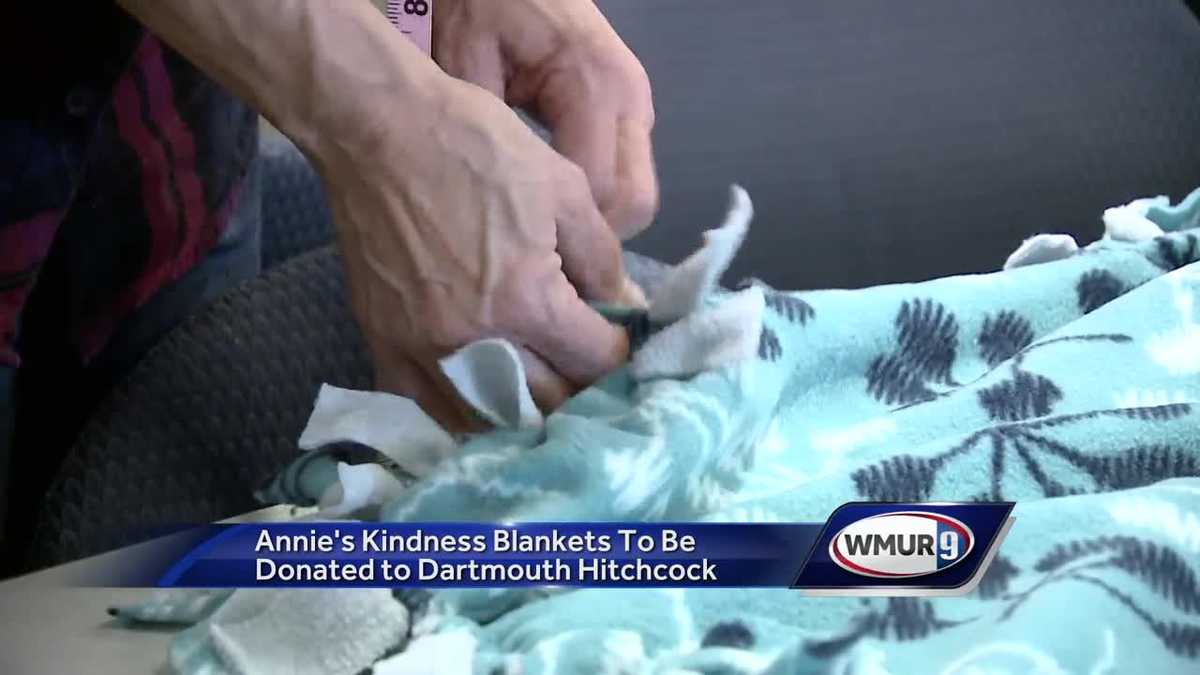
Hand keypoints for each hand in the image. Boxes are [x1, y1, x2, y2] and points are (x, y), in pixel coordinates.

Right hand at [318, 75, 640, 429]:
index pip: (594, 360)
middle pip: (548, 401)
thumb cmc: (476, 148)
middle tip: (586, 365)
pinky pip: (427, 408)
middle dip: (578, 387)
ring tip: (540, 389)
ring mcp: (423, 350)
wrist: (377, 130)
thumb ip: (602, 258)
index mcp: (528, 300)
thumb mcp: (563, 188)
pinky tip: (480, 397)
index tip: (617, 335)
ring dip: (523, 412)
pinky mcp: (383, 345)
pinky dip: (461, 413)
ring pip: (487, 419)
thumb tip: (625, 308)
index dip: (618, 350)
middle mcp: (476, 340)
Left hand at [434, 0, 658, 238]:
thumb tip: (499, 214)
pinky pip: (626, 176)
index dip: (567, 238)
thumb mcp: (463, 62)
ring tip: (542, 243)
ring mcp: (636, 107)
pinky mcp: (628, 114)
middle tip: (538, 259)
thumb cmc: (479, 6)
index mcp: (594, 85)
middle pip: (637, 202)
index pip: (601, 190)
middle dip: (593, 242)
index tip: (523, 264)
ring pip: (639, 196)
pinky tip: (552, 214)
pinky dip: (598, 204)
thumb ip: (484, 134)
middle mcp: (630, 100)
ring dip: (598, 226)